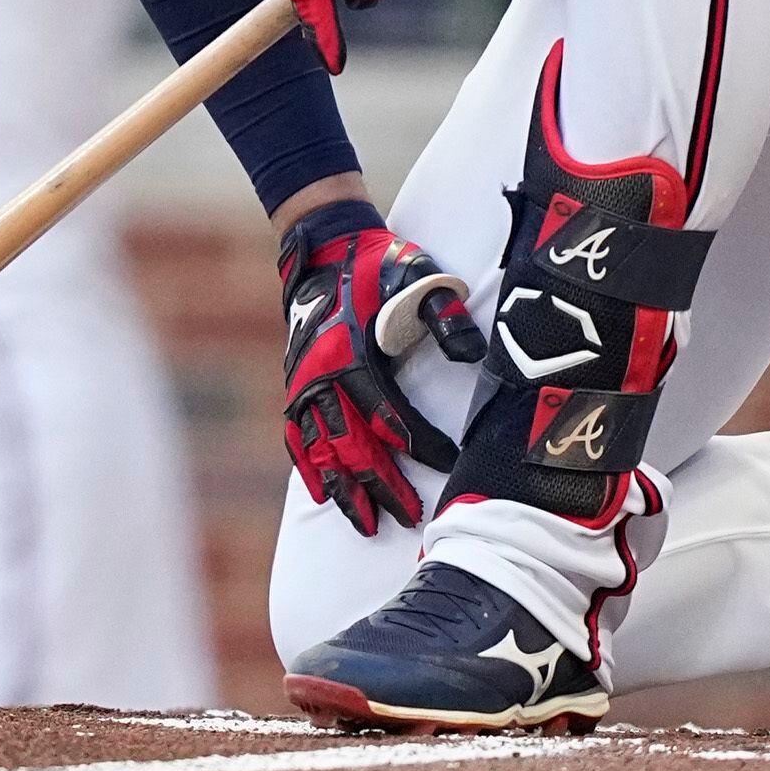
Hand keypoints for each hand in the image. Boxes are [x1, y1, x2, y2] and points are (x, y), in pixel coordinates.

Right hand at [277, 200, 484, 536]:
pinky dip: (309, 468)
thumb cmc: (379, 263)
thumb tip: (475, 356)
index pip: (389, 416)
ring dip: (343, 489)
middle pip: (353, 445)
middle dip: (382, 485)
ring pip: (321, 450)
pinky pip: (296, 437)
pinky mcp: (294, 383)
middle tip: (410, 518)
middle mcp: (320, 375)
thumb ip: (447, 316)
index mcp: (351, 353)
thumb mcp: (420, 277)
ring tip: (366, 524)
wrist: (325, 245)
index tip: (450, 465)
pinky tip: (322, 496)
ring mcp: (302, 383)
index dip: (421, 444)